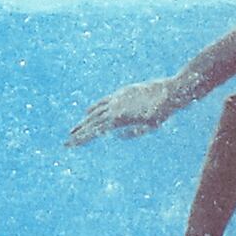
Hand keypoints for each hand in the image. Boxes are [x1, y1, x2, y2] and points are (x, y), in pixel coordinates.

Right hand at [66, 80, 182, 146]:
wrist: (169, 91)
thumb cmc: (163, 112)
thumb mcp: (151, 127)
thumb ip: (134, 133)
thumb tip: (117, 136)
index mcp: (120, 118)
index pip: (95, 130)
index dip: (82, 138)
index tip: (70, 144)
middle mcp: (115, 107)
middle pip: (91, 122)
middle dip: (78, 133)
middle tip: (66, 142)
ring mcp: (117, 99)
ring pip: (95, 112)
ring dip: (84, 122)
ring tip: (73, 131)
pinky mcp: (121, 93)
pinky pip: (104, 102)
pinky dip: (94, 108)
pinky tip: (87, 112)